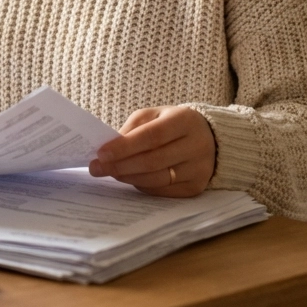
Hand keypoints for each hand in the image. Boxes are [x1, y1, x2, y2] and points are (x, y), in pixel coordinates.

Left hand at [88, 105, 215, 197]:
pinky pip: (163, 191)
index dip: (125, 147)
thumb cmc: (173, 124)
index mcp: (184, 121)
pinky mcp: (196, 187)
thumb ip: (134, 128)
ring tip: (109, 172)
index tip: (101, 153)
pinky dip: (142, 185)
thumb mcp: (155, 115)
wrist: (210, 138)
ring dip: (128, 177)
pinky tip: (129, 178)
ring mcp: (199, 169)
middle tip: (97, 167)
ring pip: (157, 179)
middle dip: (120, 165)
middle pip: (153, 161)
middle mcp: (196, 146)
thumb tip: (110, 148)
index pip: (151, 136)